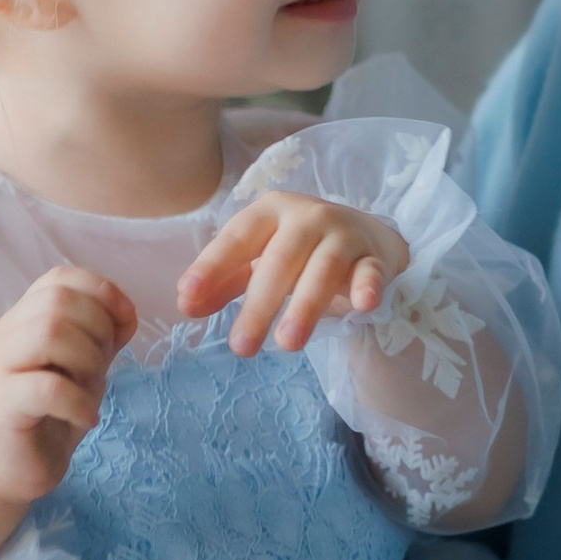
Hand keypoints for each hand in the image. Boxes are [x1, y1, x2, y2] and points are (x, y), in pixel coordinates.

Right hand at [0, 263, 138, 503]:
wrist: (13, 465)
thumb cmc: (51, 411)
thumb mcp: (86, 365)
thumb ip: (103, 335)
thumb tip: (127, 312)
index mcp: (26, 317)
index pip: (60, 277)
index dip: (101, 290)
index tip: (125, 320)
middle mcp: (7, 333)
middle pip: (57, 300)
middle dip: (98, 328)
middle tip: (102, 365)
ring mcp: (0, 367)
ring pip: (49, 332)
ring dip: (87, 359)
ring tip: (91, 388)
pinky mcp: (3, 405)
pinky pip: (46, 387)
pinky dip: (78, 401)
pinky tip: (86, 418)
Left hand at [175, 193, 407, 356]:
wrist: (365, 235)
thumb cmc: (299, 250)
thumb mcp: (258, 257)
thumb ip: (223, 281)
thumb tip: (186, 306)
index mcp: (270, 211)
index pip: (237, 237)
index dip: (212, 267)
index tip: (188, 298)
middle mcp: (307, 217)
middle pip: (280, 260)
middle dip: (259, 305)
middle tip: (241, 348)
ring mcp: (344, 235)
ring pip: (324, 269)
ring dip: (305, 306)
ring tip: (287, 344)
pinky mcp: (374, 257)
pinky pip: (371, 272)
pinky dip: (368, 286)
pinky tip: (363, 305)